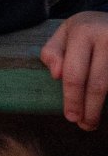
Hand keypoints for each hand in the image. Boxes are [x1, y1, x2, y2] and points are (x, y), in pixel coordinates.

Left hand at [42, 9, 107, 129]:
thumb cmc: (87, 29)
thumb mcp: (65, 32)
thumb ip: (53, 52)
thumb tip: (56, 75)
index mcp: (83, 32)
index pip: (74, 73)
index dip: (72, 99)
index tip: (71, 117)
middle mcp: (107, 37)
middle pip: (98, 84)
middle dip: (90, 109)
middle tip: (85, 126)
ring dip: (103, 108)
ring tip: (94, 122)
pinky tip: (107, 109)